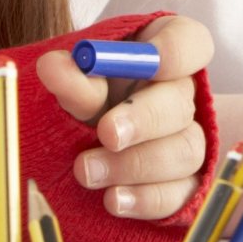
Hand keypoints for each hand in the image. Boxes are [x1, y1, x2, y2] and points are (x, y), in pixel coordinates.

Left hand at [34, 13, 211, 221]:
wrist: (70, 148)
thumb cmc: (76, 100)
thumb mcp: (72, 82)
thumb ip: (70, 77)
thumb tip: (53, 68)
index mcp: (157, 54)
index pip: (189, 41)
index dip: (176, 51)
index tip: (152, 62)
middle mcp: (179, 94)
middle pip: (182, 101)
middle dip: (144, 119)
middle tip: (107, 133)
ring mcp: (185, 139)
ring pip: (185, 150)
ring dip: (136, 164)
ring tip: (87, 172)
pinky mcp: (183, 184)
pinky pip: (181, 194)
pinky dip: (147, 198)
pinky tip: (114, 200)